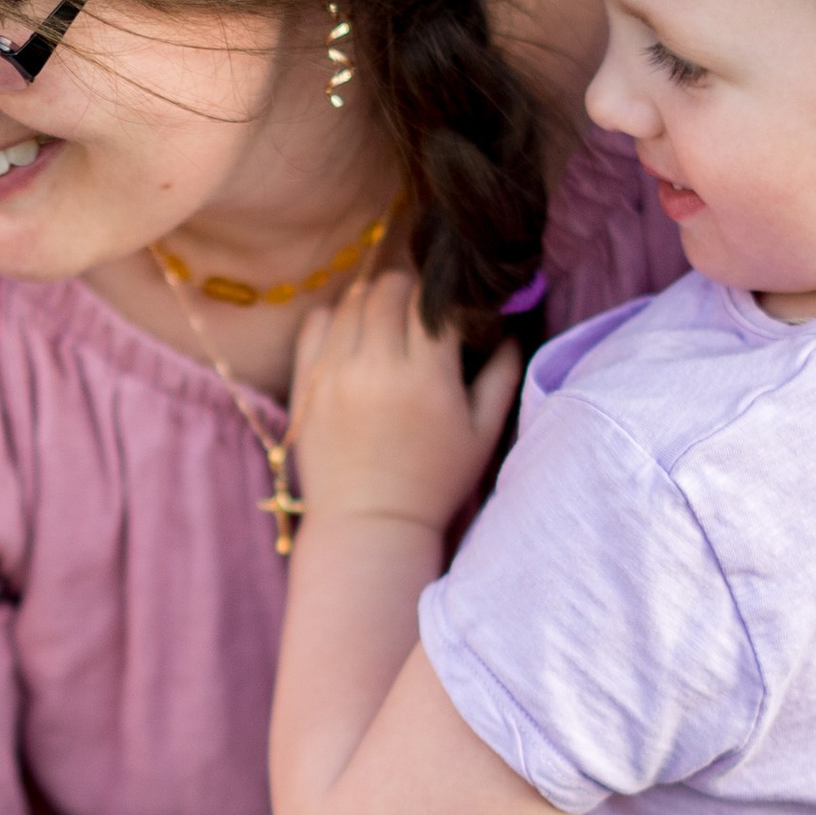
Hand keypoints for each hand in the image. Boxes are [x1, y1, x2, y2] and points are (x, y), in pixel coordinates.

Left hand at [291, 272, 520, 533]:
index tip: (449, 308)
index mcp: (427, 379)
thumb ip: (502, 378)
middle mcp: (376, 369)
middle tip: (418, 309)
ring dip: (373, 300)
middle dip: (409, 289)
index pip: (432, 299)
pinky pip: (315, 323)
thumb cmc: (434, 483)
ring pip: (353, 300)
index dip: (444, 293)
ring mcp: (334, 375)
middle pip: (389, 289)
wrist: (369, 525)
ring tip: (386, 319)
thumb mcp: (483, 436)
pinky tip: (351, 335)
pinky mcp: (305, 385)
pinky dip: (336, 317)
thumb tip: (509, 330)